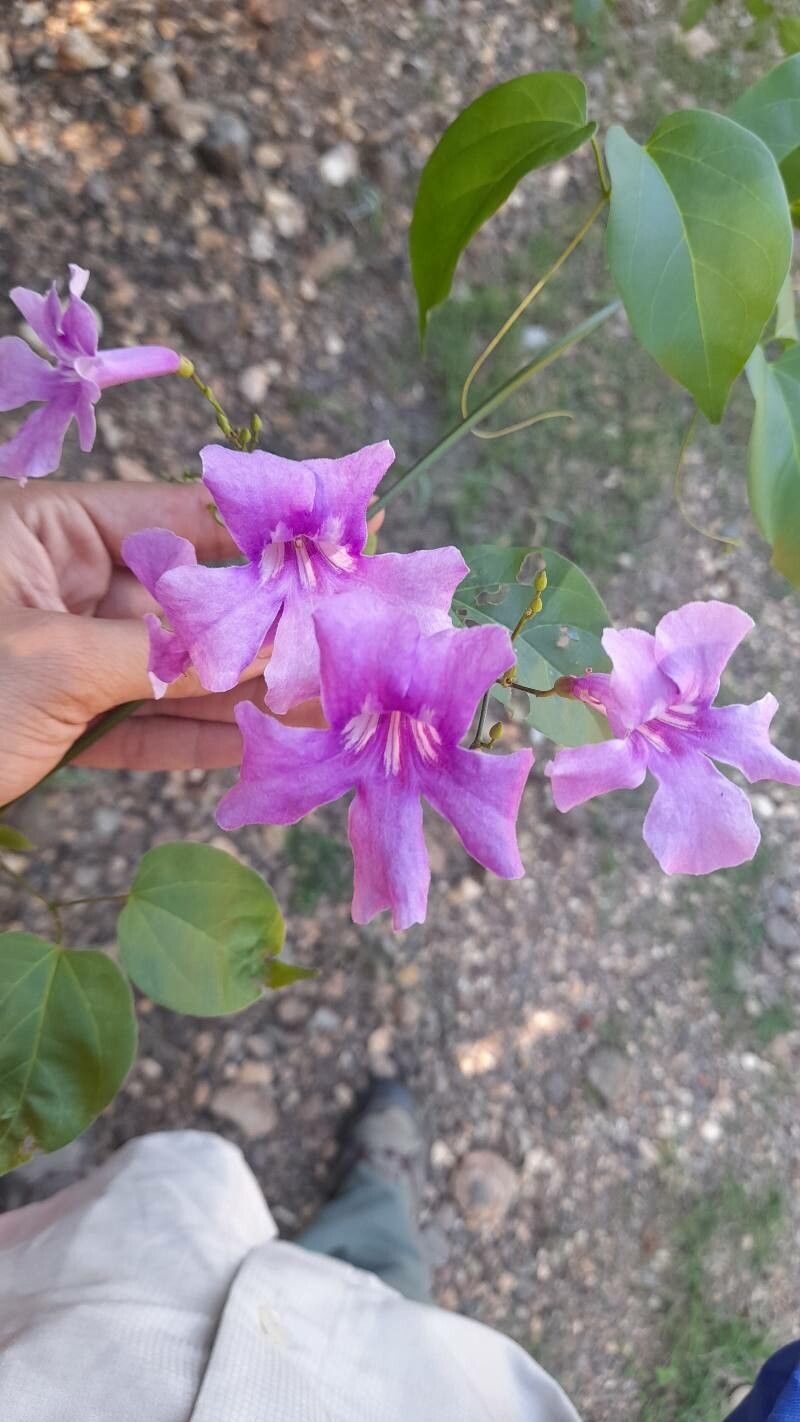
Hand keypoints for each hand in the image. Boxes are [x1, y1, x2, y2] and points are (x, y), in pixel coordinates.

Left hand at [0, 480, 319, 804]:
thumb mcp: (57, 663)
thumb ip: (168, 655)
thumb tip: (274, 644)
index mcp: (42, 531)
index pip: (169, 516)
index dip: (251, 537)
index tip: (327, 550)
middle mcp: (56, 581)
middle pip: (180, 600)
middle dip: (256, 631)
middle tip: (333, 644)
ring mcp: (61, 651)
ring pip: (167, 669)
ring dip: (237, 694)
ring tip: (315, 705)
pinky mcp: (60, 719)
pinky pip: (141, 722)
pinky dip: (193, 737)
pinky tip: (255, 746)